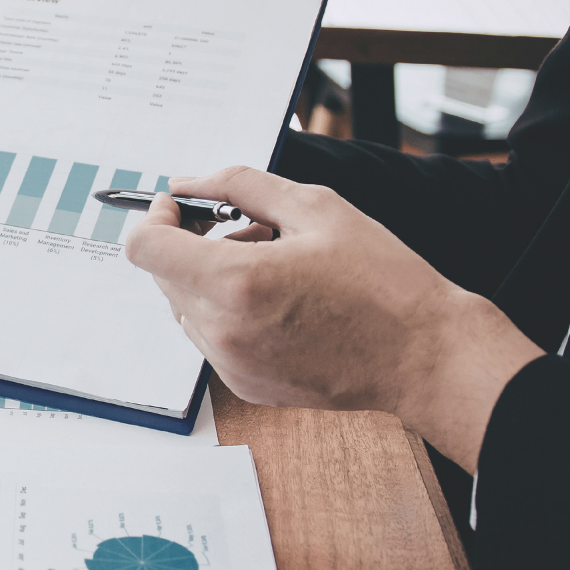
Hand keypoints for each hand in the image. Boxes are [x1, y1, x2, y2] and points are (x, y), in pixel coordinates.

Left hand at [122, 167, 541, 472]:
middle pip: (164, 275)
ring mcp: (230, 364)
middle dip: (191, 244)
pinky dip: (228, 312)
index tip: (180, 208)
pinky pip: (211, 338)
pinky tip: (279, 301)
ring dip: (211, 278)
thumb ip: (241, 186)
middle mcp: (222, 330)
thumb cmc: (383, 282)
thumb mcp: (317, 208)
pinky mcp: (244, 386)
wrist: (424, 357)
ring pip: (185, 306)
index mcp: (235, 282)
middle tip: (248, 229)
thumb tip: (189, 182)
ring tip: (273, 264)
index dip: (156, 219)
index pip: (145, 247)